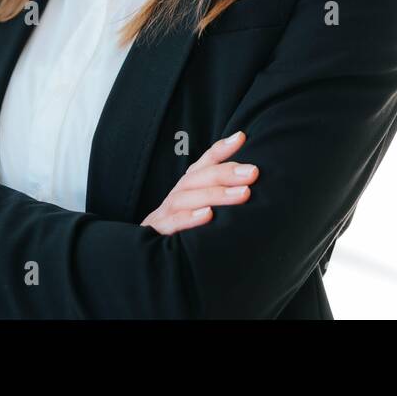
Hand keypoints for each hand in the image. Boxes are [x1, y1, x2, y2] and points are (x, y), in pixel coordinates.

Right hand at [140, 131, 259, 234]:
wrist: (143, 258)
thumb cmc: (179, 232)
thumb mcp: (198, 211)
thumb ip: (217, 197)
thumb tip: (249, 183)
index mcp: (186, 189)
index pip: (203, 164)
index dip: (220, 150)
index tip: (241, 137)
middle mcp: (175, 196)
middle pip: (197, 178)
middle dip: (226, 172)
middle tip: (253, 172)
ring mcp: (164, 214)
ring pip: (186, 198)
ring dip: (216, 194)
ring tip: (243, 193)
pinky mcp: (156, 233)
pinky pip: (172, 224)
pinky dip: (190, 218)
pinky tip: (209, 216)